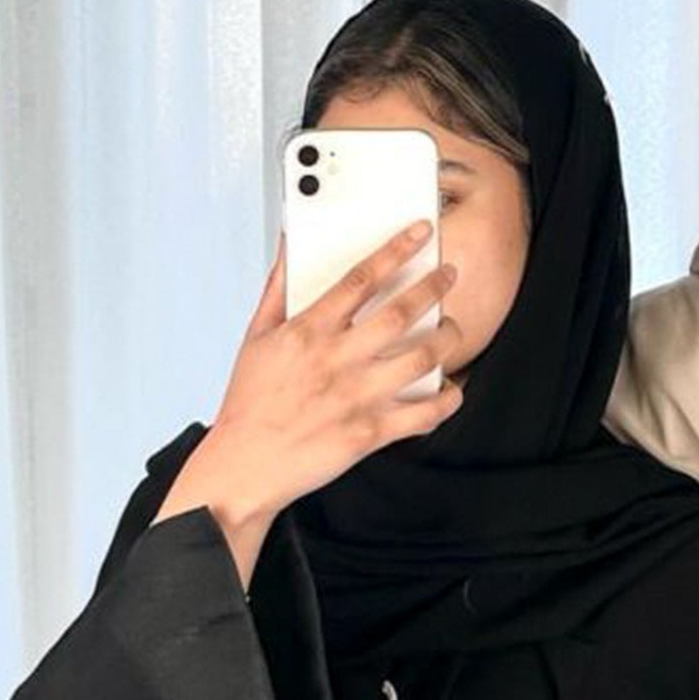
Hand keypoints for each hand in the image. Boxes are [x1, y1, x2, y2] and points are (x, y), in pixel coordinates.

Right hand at [154, 223, 470, 539]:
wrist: (245, 465)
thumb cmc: (250, 403)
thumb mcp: (256, 336)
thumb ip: (278, 288)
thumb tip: (290, 244)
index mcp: (308, 331)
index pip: (361, 278)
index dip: (396, 250)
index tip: (419, 234)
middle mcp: (336, 360)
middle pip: (400, 312)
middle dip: (433, 287)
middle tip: (449, 275)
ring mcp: (356, 396)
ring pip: (420, 358)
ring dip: (446, 338)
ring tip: (453, 329)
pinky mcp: (370, 433)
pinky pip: (423, 414)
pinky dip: (446, 400)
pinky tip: (451, 388)